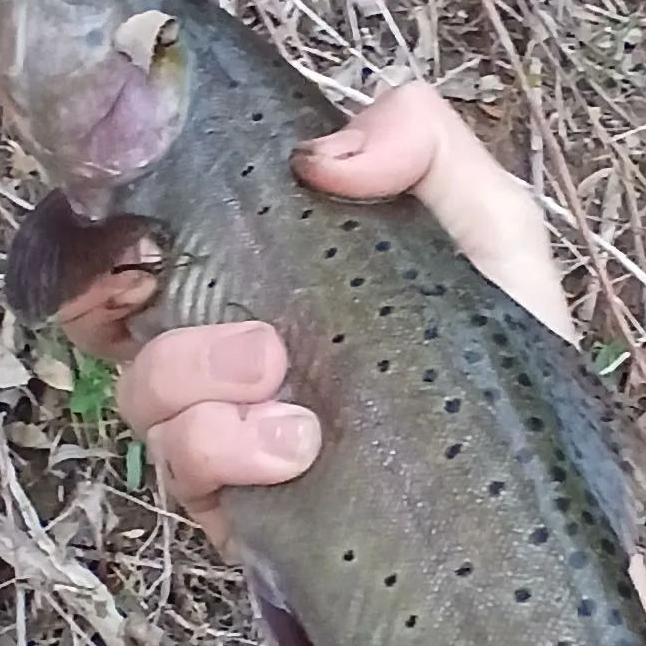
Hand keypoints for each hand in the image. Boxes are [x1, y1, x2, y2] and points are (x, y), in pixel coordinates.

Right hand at [56, 81, 572, 548]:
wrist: (516, 500)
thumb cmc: (504, 345)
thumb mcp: (491, 224)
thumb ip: (424, 144)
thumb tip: (315, 156)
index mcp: (290, 258)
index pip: (180, 218)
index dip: (144, 212)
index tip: (157, 216)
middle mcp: (247, 326)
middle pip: (129, 296)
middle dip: (149, 303)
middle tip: (263, 344)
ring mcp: (232, 412)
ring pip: (141, 382)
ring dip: (196, 379)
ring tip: (291, 408)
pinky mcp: (230, 490)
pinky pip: (171, 461)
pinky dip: (218, 449)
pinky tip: (293, 454)